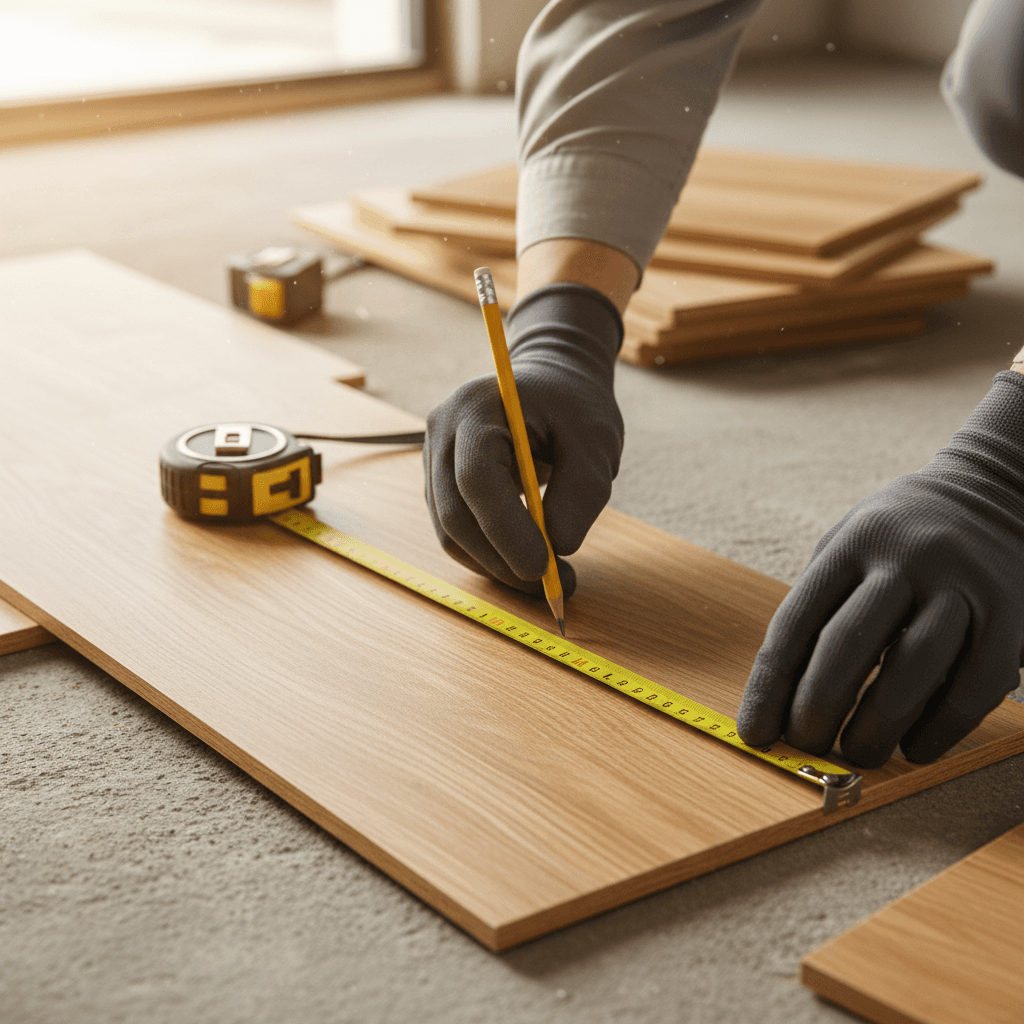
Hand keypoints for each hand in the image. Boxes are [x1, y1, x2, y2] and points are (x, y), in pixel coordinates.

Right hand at [424, 283, 623, 596]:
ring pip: (451, 533)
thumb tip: (557, 547)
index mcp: (476, 408)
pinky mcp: (441, 484)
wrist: (550, 383)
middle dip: (503, 560)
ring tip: (551, 579)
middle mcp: (442, 432)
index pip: (476, 479)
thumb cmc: (573, 406)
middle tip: (555, 586)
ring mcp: (434, 460)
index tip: (544, 566)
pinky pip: (457, 533)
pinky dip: (491, 557)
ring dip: (498, 567)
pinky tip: (529, 562)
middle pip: (455, 514)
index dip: (506, 530)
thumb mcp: (595, 439)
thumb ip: (581, 490)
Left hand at [737, 372, 1023, 767]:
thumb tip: (782, 695)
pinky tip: (916, 747)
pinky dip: (942, 726)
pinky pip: (974, 684)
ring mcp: (960, 584)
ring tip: (857, 755)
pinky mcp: (1010, 614)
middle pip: (847, 645)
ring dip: (877, 725)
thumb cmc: (899, 535)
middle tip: (806, 745)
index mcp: (851, 544)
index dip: (770, 686)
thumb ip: (820, 605)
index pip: (796, 623)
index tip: (755, 732)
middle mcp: (904, 559)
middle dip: (818, 707)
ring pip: (911, 668)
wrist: (996, 491)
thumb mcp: (848, 544)